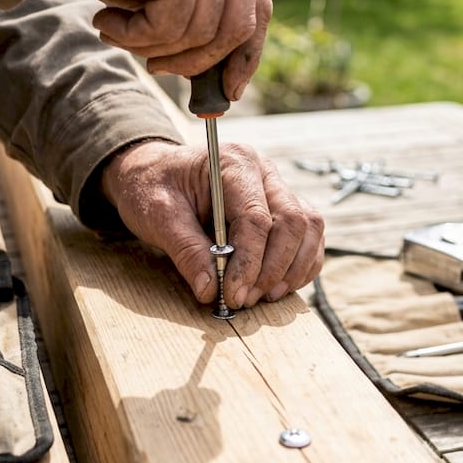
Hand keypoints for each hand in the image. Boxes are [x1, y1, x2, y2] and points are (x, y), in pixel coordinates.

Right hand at [54, 0, 270, 99]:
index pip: (256, 5)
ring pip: (201, 33)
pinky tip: (105, 21)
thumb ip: (190, 10)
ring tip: (115, 31)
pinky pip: (170, 26)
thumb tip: (210, 74)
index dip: (246, 54)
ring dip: (154, 47)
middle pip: (239, 26)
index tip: (229, 89)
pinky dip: (135, 37)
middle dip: (199, 63)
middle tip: (157, 69)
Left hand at [101, 140, 324, 308]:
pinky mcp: (282, 207)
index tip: (233, 294)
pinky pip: (309, 236)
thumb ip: (186, 250)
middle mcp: (263, 171)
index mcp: (233, 163)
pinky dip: (301, 264)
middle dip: (274, 269)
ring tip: (263, 296)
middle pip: (292, 222)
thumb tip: (210, 290)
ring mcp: (277, 187)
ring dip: (293, 268)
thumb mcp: (159, 216)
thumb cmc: (153, 187)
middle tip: (246, 299)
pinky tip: (277, 286)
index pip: (256, 217)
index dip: (249, 262)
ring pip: (309, 228)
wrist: (153, 173)